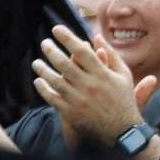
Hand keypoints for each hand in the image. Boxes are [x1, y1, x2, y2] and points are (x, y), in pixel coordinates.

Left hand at [33, 26, 154, 144]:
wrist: (121, 130)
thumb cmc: (123, 99)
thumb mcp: (123, 75)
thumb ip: (111, 55)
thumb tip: (96, 37)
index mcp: (103, 74)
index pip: (82, 51)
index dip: (68, 38)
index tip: (57, 29)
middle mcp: (89, 85)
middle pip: (64, 63)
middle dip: (51, 50)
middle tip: (44, 43)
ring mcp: (78, 99)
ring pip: (54, 80)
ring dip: (42, 69)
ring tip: (36, 62)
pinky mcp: (70, 112)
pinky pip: (52, 97)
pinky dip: (43, 88)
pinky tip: (38, 81)